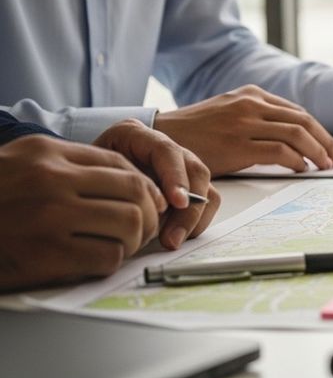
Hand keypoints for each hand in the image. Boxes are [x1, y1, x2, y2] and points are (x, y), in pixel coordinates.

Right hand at [0, 136, 165, 290]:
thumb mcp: (20, 163)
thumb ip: (68, 165)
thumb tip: (128, 182)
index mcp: (46, 153)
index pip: (120, 163)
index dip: (145, 185)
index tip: (149, 201)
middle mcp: (51, 179)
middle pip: (134, 192)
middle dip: (150, 213)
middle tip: (145, 228)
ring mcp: (49, 217)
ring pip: (129, 224)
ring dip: (134, 240)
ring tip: (120, 245)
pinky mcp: (45, 254)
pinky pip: (107, 256)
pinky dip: (111, 261)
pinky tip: (96, 261)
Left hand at [93, 119, 219, 249]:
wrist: (84, 179)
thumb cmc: (83, 176)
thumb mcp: (86, 174)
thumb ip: (113, 187)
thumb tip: (145, 218)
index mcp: (135, 136)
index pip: (166, 151)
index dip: (175, 176)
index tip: (177, 202)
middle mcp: (164, 148)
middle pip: (194, 171)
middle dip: (188, 208)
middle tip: (172, 237)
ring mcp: (179, 168)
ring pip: (205, 189)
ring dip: (193, 219)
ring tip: (172, 241)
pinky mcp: (187, 188)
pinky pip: (205, 204)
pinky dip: (195, 223)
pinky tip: (176, 236)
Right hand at [155, 85, 332, 175]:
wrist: (158, 137)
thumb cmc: (195, 132)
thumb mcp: (230, 113)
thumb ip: (259, 119)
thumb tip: (294, 139)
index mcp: (252, 94)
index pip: (298, 112)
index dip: (319, 132)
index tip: (331, 149)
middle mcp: (250, 103)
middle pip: (304, 121)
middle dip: (326, 142)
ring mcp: (244, 122)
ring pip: (296, 134)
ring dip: (317, 153)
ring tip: (324, 167)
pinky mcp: (237, 144)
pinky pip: (279, 151)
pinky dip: (296, 161)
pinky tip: (301, 169)